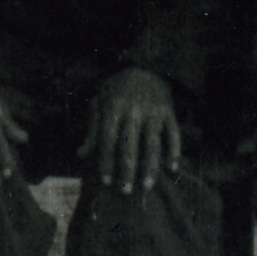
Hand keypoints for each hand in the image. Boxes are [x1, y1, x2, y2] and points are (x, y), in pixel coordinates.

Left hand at [79, 68, 179, 193]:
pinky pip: (174, 133)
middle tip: (125, 192)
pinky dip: (175, 151)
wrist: (147, 64)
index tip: (106, 182)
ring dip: (150, 167)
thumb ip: (92, 128)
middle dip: (127, 171)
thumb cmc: (118, 87)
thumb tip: (81, 154)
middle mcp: (134, 111)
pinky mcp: (169, 111)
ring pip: (152, 143)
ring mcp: (154, 112)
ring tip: (147, 187)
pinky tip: (173, 168)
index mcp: (114, 108)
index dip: (106, 162)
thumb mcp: (101, 101)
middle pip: (130, 146)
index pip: (108, 140)